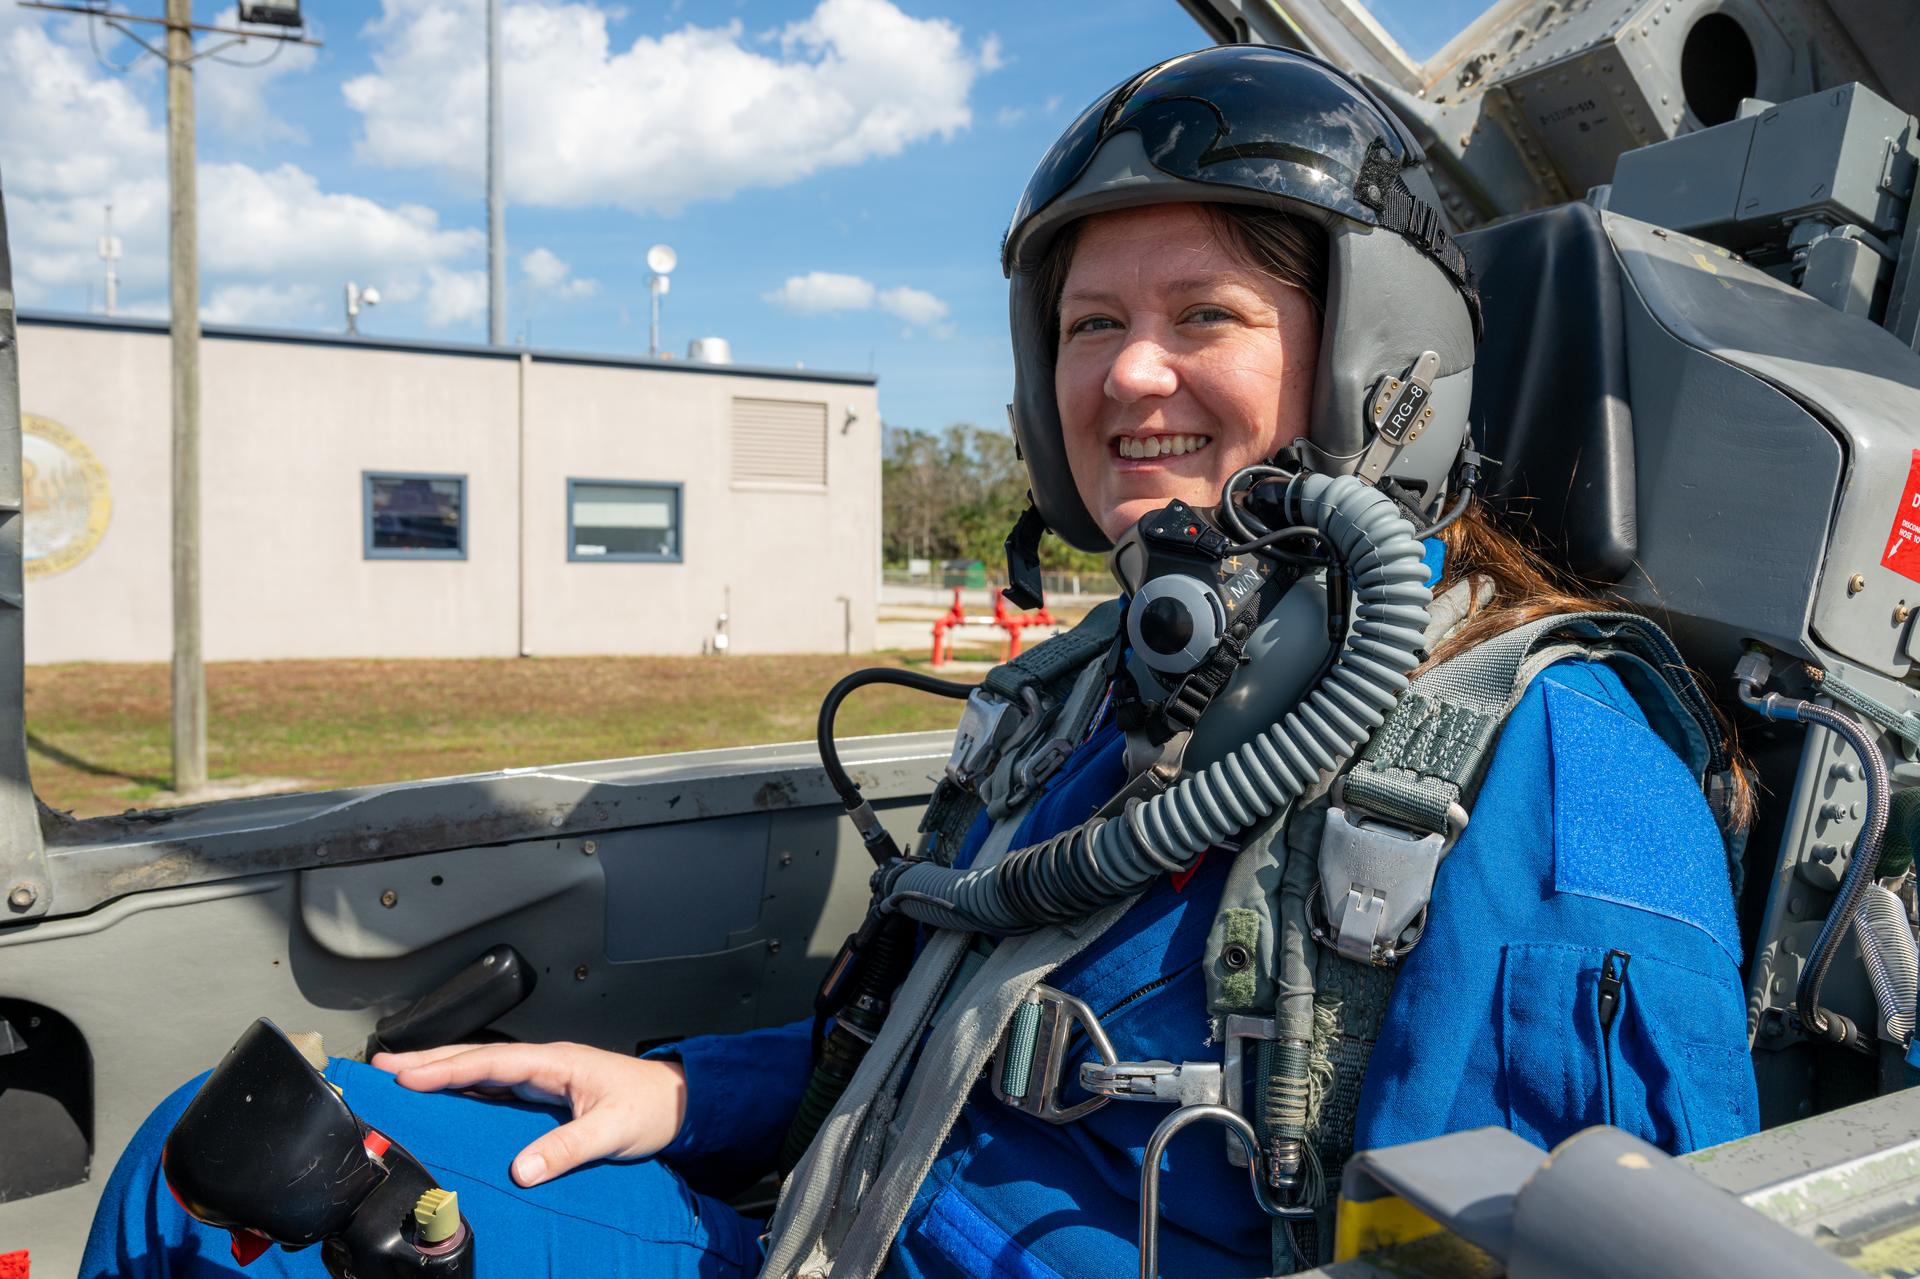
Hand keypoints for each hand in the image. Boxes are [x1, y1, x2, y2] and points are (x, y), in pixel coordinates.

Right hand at [371, 1041, 687, 1187]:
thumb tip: (522, 1169)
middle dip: (429, 1060)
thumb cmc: (651, 1109)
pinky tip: (443, 1098)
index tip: (406, 1074)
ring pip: (483, 1070)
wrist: (678, 1104)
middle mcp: (545, 1064)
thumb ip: (569, 1148)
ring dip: (442, 1071)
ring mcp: (544, 1076)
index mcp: (556, 1062)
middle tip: (382, 1065)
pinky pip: (495, 1087)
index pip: (491, 1063)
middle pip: (477, 1058)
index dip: (447, 1068)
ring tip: (399, 1076)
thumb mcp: (612, 1131)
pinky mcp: (546, 1093)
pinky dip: (464, 1088)